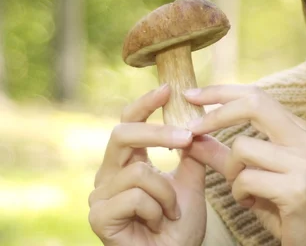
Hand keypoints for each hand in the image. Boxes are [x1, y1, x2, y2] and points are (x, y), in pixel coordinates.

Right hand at [88, 85, 227, 245]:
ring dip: (167, 192)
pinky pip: (135, 196)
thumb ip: (190, 152)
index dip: (145, 104)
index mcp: (127, 162)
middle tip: (188, 138)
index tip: (168, 89)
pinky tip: (158, 224)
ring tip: (172, 212)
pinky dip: (157, 209)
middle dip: (158, 134)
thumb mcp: (190, 181)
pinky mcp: (99, 216)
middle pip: (123, 134)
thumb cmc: (179, 225)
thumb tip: (196, 120)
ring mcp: (100, 196)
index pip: (129, 122)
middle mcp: (109, 175)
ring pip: (138, 171)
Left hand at [185, 85, 305, 245]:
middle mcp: (303, 139)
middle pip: (254, 105)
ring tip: (243, 189)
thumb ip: (222, 155)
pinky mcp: (296, 188)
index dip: (221, 92)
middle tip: (191, 128)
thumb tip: (191, 138)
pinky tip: (252, 203)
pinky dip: (239, 194)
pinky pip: (246, 179)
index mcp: (296, 130)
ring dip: (231, 172)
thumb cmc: (283, 206)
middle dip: (216, 114)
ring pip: (242, 148)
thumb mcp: (250, 174)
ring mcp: (303, 162)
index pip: (256, 96)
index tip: (191, 95)